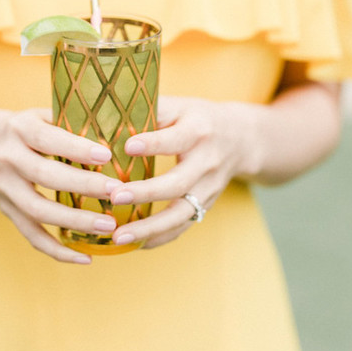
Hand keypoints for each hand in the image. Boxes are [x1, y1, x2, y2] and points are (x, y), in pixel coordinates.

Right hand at [0, 108, 121, 264]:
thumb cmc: (33, 128)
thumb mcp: (45, 115)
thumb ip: (72, 122)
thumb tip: (119, 132)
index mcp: (20, 128)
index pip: (48, 139)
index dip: (76, 148)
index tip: (107, 155)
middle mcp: (8, 158)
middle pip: (45, 175)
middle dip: (83, 185)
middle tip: (116, 193)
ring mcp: (5, 187)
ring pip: (38, 211)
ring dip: (75, 222)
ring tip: (108, 226)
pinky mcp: (7, 211)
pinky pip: (31, 235)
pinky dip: (58, 250)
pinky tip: (85, 257)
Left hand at [108, 96, 255, 249]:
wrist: (241, 139)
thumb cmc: (197, 118)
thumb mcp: (180, 106)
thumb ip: (151, 109)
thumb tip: (110, 112)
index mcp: (198, 131)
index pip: (175, 139)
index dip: (152, 143)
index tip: (127, 146)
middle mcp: (207, 162)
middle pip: (178, 183)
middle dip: (146, 192)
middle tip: (115, 196)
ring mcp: (209, 188)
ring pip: (181, 213)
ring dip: (149, 228)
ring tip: (118, 236)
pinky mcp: (206, 205)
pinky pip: (182, 226)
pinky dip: (158, 238)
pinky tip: (134, 244)